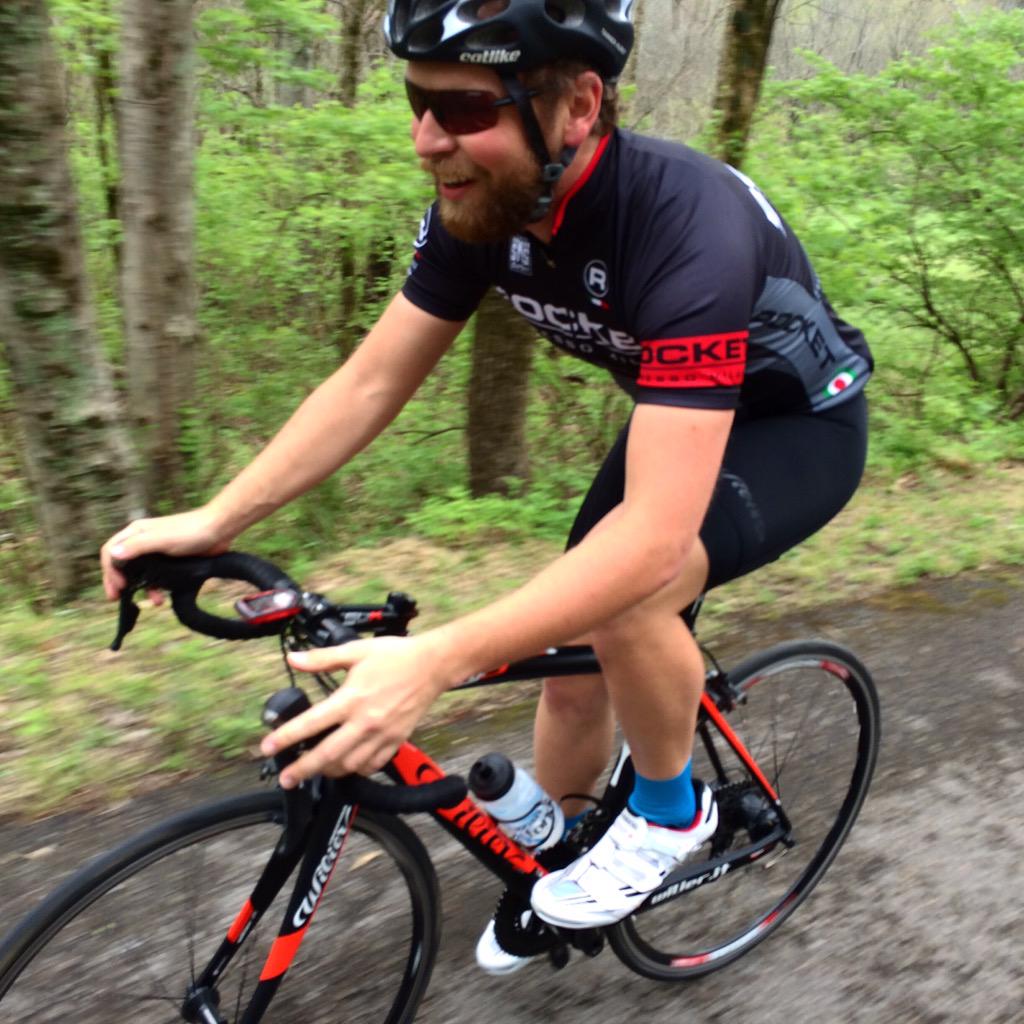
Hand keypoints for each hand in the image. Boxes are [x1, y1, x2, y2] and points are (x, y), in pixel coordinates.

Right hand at [100, 507, 231, 600]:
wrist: (219, 531)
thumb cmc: (190, 531)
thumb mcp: (161, 539)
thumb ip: (137, 546)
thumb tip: (113, 554)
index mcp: (136, 532)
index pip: (111, 551)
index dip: (109, 570)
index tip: (118, 586)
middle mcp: (142, 541)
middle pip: (121, 564)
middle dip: (119, 582)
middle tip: (117, 599)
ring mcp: (156, 551)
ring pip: (139, 573)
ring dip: (141, 588)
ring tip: (153, 601)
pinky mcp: (169, 561)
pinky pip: (156, 577)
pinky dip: (156, 587)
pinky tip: (163, 597)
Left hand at [260, 635, 451, 784]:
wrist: (433, 665)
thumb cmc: (396, 656)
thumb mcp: (356, 650)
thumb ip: (321, 658)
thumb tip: (293, 659)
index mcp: (351, 698)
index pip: (311, 723)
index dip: (286, 737)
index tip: (268, 747)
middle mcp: (364, 721)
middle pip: (327, 754)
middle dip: (303, 769)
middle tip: (286, 778)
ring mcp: (381, 734)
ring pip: (349, 764)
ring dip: (329, 771)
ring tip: (316, 770)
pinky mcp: (396, 740)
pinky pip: (373, 764)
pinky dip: (357, 769)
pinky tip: (348, 764)